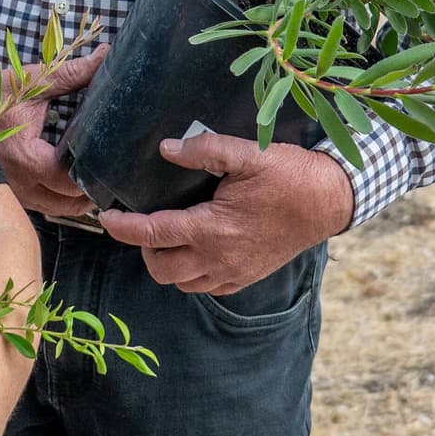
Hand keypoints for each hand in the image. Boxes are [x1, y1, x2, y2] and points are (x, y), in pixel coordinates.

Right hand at [0, 42, 104, 223]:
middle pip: (66, 203)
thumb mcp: (33, 81)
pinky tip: (72, 186)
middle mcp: (18, 180)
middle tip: (110, 173)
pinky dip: (60, 200)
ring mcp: (13, 189)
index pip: (67, 181)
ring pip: (55, 209)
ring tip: (95, 182)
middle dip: (90, 192)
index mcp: (24, 155)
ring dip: (76, 201)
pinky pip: (42, 205)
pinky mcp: (12, 190)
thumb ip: (71, 73)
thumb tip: (105, 56)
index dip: (92, 175)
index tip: (111, 162)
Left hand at [96, 132, 352, 295]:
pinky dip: (192, 272)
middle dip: (144, 248)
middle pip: (160, 269)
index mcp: (214, 228)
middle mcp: (219, 258)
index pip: (153, 234)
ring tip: (171, 234)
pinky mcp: (246, 278)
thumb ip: (205, 149)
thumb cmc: (290, 175)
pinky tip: (197, 247)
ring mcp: (233, 273)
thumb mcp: (249, 153)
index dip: (122, 227)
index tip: (104, 217)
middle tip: (147, 221)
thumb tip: (166, 148)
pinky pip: (206, 287)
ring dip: (168, 262)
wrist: (329, 202)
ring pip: (181, 282)